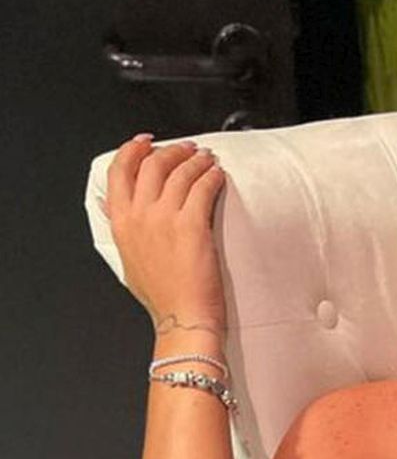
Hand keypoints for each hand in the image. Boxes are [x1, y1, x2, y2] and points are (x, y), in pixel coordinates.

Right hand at [103, 133, 227, 337]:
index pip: (119, 171)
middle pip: (152, 165)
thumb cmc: (162, 296)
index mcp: (120, 223)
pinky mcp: (191, 224)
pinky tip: (218, 175)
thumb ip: (123, 229)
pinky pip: (202, 187)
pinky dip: (211, 176)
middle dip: (172, 151)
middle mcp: (139, 216)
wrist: (182, 317)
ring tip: (208, 159)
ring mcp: (164, 219)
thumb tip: (116, 208)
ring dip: (196, 160)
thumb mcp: (128, 259)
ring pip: (180, 172)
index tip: (147, 141)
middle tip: (188, 149)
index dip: (134, 149)